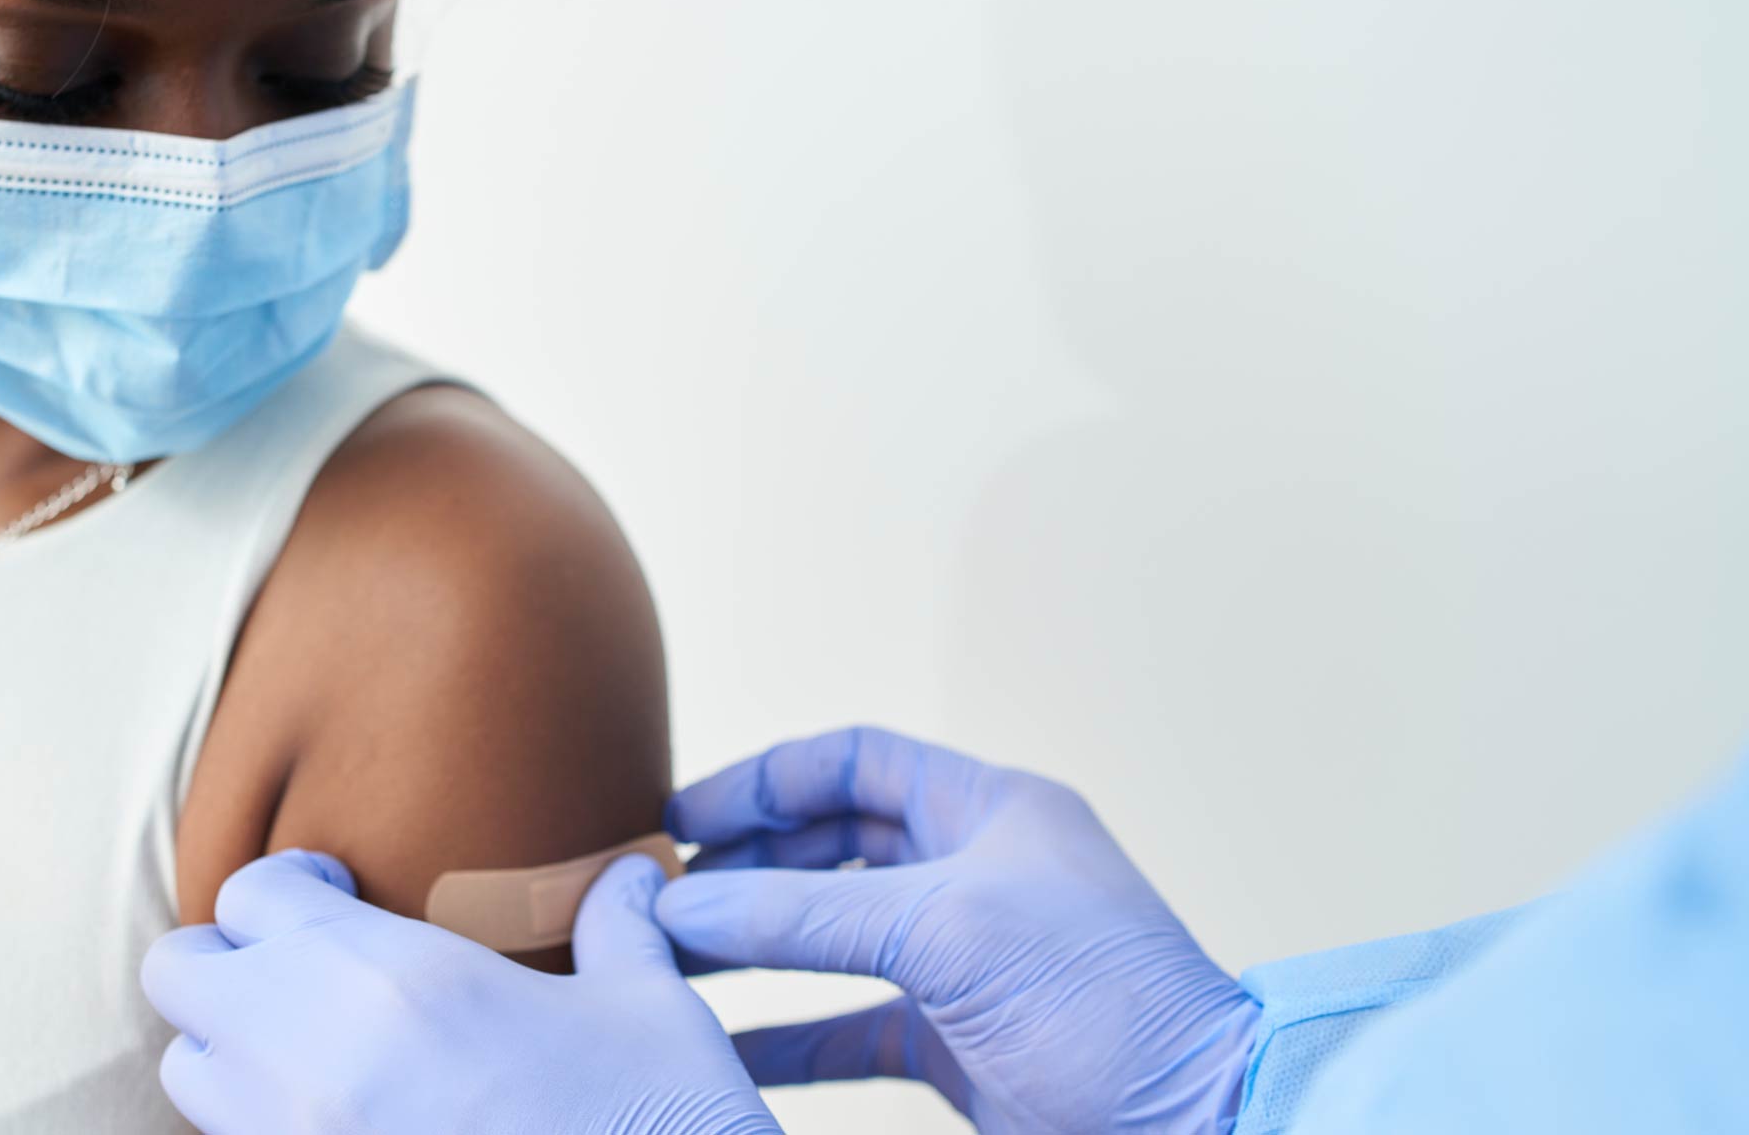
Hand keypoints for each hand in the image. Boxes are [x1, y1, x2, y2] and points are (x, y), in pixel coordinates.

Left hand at [140, 848, 781, 1134]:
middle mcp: (314, 1058)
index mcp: (395, 979)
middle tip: (304, 968)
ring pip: (191, 1073)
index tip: (337, 892)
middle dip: (230, 961)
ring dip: (234, 1053)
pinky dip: (268, 1128)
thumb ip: (622, 928)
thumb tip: (635, 872)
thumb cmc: (658, 1125)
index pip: (253, 891)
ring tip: (316, 1053)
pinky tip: (348, 1122)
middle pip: (180, 972)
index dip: (290, 885)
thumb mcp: (652, 1013)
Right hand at [658, 727, 1259, 1134]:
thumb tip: (685, 902)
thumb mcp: (946, 931)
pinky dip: (786, 1037)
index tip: (681, 818)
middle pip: (832, 847)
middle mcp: (976, 875)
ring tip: (672, 963)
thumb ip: (808, 910)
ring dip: (754, 949)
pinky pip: (850, 1027)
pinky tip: (726, 1048)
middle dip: (746, 866)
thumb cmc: (1105, 1005)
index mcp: (992, 812)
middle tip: (663, 895)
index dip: (765, 780)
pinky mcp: (960, 1045)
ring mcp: (966, 963)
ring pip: (833, 938)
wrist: (1198, 1127)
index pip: (855, 762)